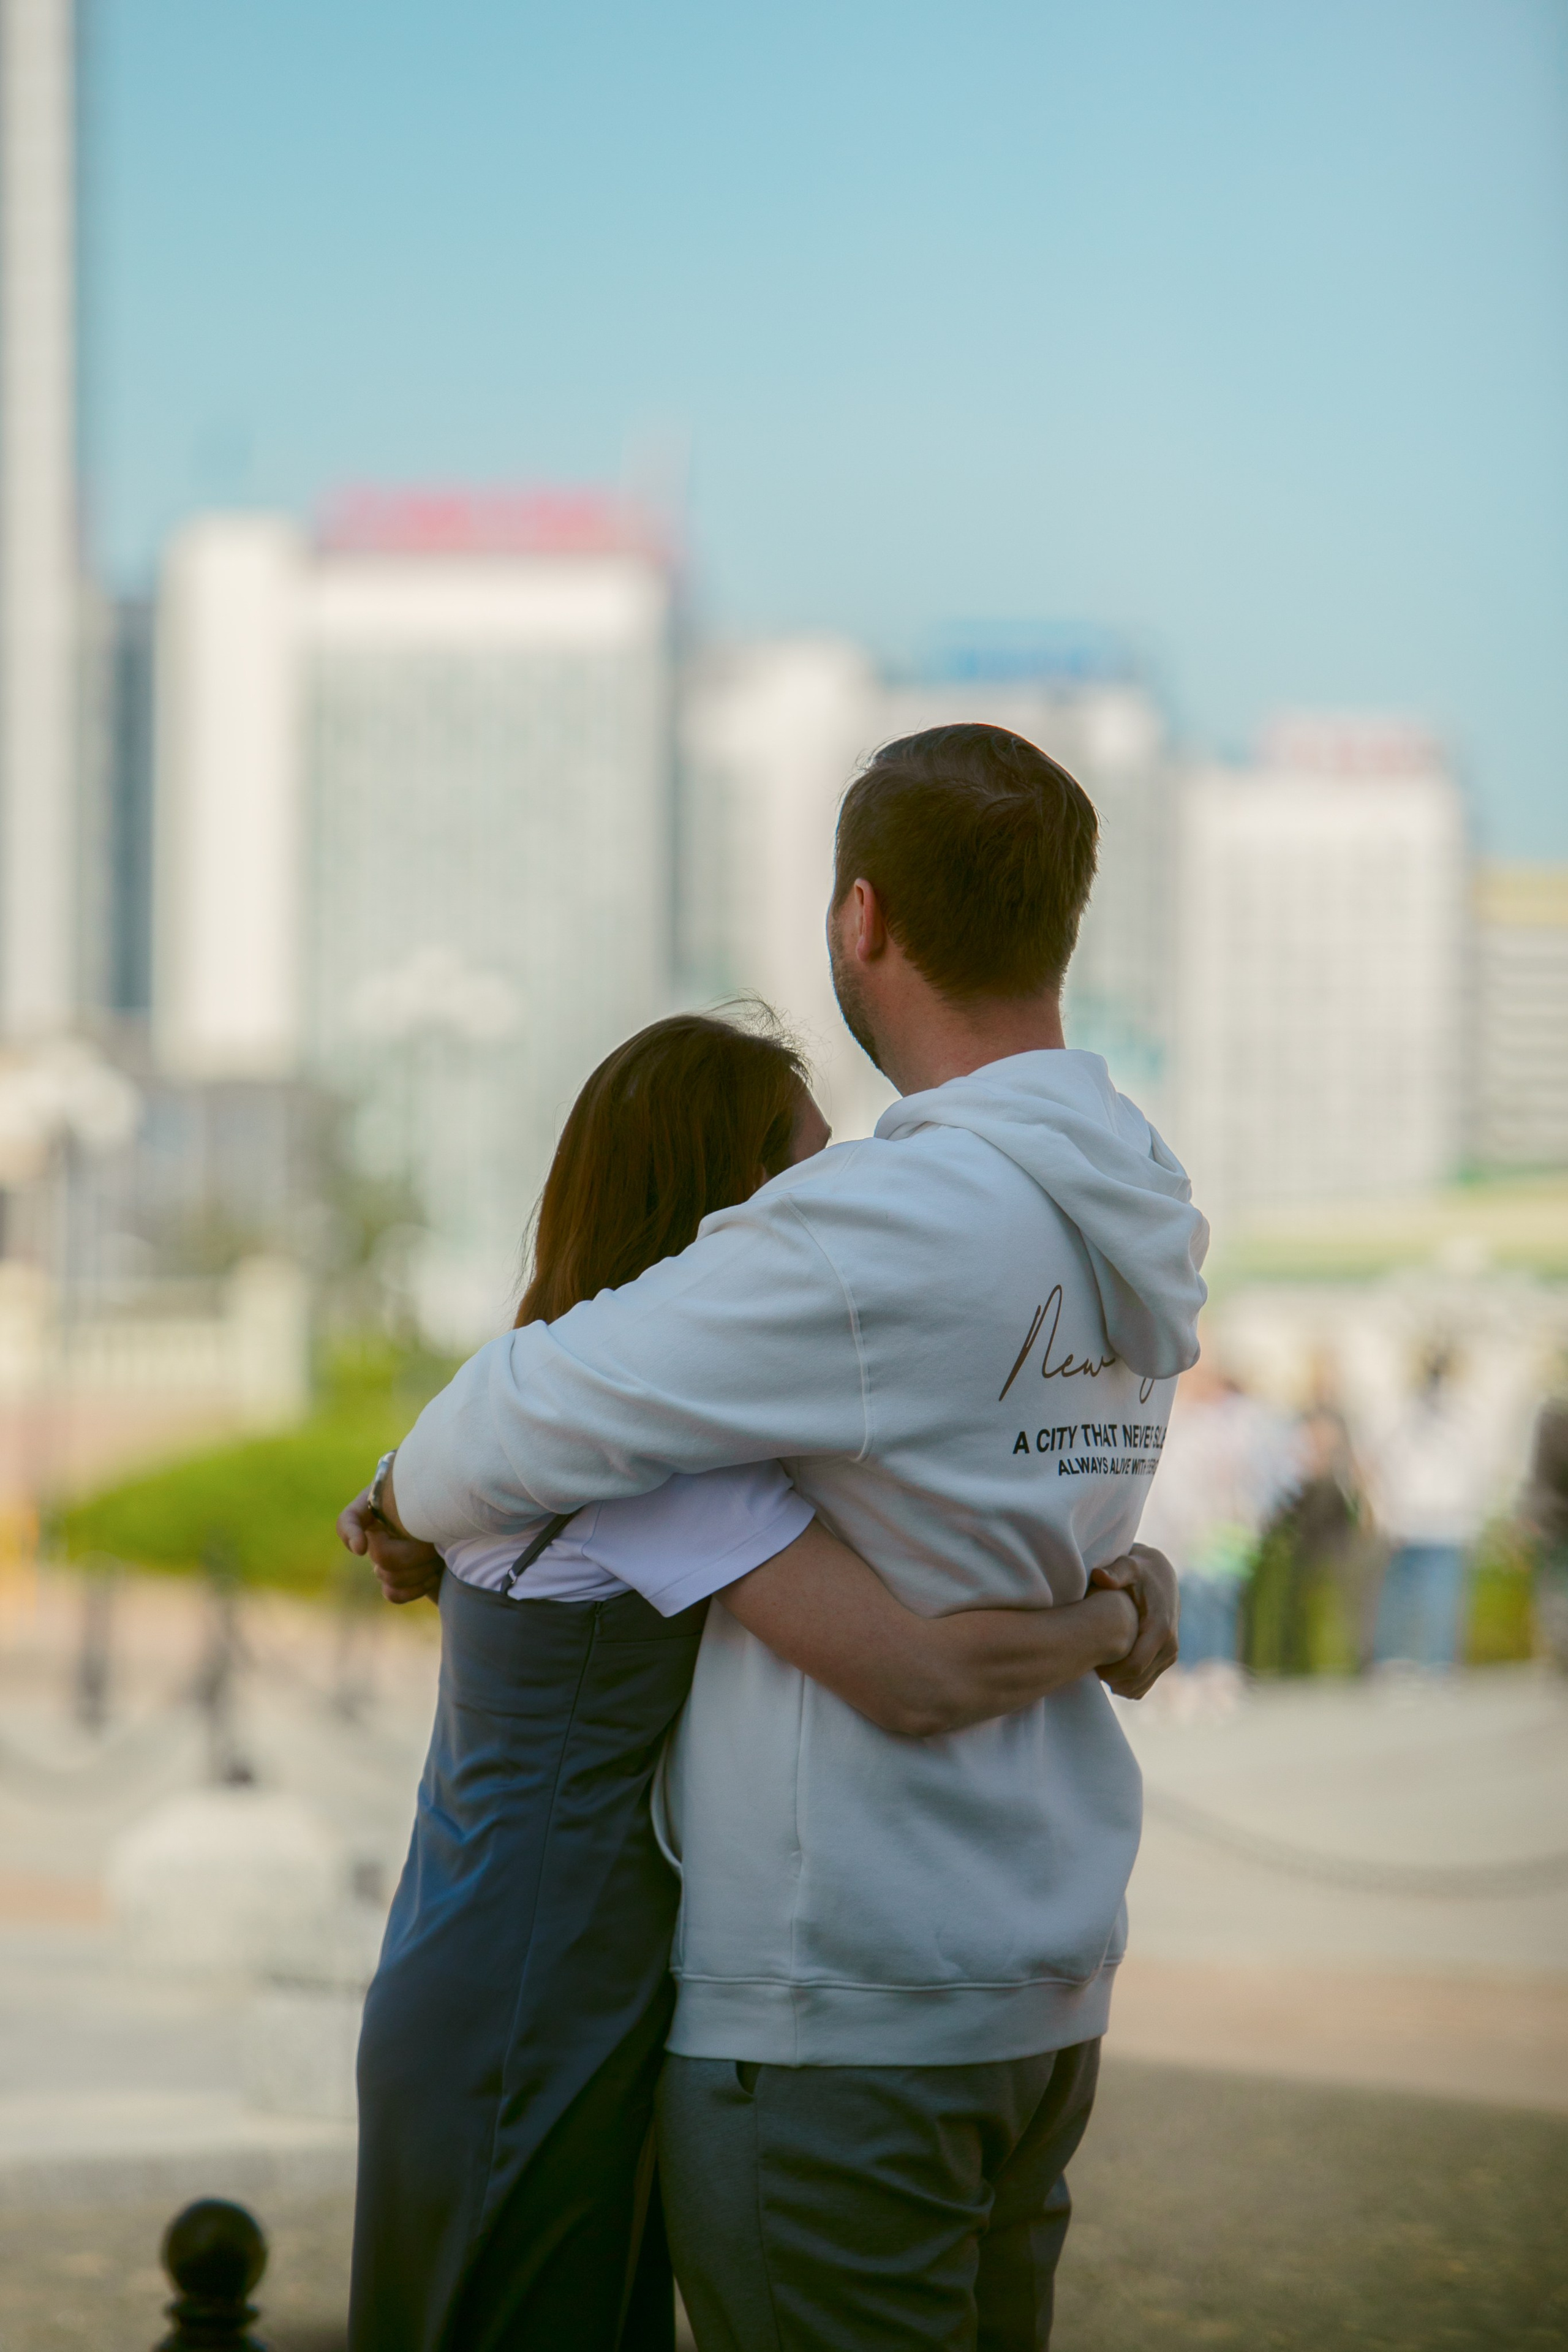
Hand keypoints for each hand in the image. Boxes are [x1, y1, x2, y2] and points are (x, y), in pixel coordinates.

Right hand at [338, 1488, 443, 1606]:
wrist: (470, 1526)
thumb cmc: (450, 1504)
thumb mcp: (436, 1494)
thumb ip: (416, 1496)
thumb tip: (395, 1525)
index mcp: (380, 1508)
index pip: (348, 1520)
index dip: (350, 1534)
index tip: (362, 1548)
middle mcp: (380, 1534)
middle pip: (381, 1555)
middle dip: (416, 1552)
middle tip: (437, 1542)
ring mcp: (388, 1560)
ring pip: (389, 1576)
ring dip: (422, 1568)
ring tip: (441, 1554)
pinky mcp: (400, 1582)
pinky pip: (392, 1594)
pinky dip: (415, 1588)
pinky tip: (434, 1575)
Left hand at [1088, 1543, 1178, 1699]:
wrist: (1160, 1575)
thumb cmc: (1139, 1570)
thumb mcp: (1128, 1565)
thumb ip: (1115, 1572)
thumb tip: (1100, 1576)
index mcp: (1160, 1629)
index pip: (1134, 1666)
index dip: (1109, 1672)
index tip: (1089, 1663)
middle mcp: (1170, 1646)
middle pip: (1136, 1680)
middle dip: (1110, 1679)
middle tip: (1087, 1666)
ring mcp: (1170, 1655)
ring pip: (1140, 1686)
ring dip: (1117, 1683)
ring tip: (1095, 1667)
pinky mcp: (1166, 1659)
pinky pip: (1144, 1684)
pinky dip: (1126, 1683)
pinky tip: (1108, 1671)